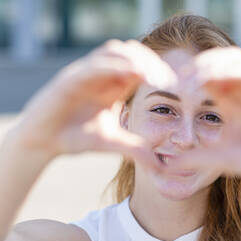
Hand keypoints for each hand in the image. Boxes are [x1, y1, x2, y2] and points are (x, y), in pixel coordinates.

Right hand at [9, 39, 176, 165]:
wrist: (44, 141)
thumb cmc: (76, 138)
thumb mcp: (111, 143)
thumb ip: (135, 149)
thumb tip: (160, 166)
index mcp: (114, 85)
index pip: (140, 66)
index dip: (158, 70)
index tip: (174, 84)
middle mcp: (102, 75)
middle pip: (132, 53)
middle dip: (152, 62)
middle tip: (167, 79)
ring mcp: (86, 73)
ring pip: (114, 51)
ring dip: (136, 59)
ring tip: (153, 76)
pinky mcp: (70, 78)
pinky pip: (95, 65)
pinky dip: (114, 65)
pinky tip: (132, 73)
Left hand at [169, 47, 240, 183]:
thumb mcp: (221, 158)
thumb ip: (196, 159)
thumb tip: (167, 165)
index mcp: (229, 101)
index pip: (206, 78)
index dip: (188, 78)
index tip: (171, 88)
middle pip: (216, 62)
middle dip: (196, 67)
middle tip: (178, 79)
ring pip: (232, 59)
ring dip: (211, 64)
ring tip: (193, 78)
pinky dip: (230, 71)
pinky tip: (214, 81)